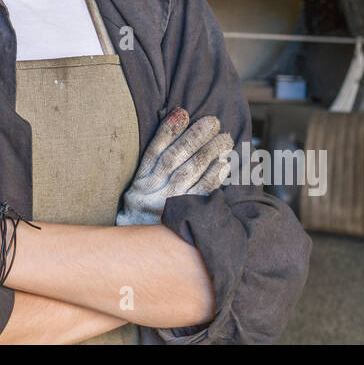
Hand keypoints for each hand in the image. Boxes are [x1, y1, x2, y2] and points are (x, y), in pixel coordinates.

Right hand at [116, 108, 232, 225]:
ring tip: (224, 138)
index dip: (168, 131)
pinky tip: (224, 163)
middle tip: (213, 121)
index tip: (183, 112)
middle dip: (194, 137)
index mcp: (138, 183)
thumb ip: (154, 161)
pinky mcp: (185, 218)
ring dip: (208, 153)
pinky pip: (201, 195)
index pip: (154, 151)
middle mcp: (150, 194)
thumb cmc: (145, 211)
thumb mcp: (139, 187)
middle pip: (174, 160)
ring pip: (189, 173)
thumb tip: (177, 120)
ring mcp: (168, 207)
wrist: (141, 251)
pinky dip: (214, 177)